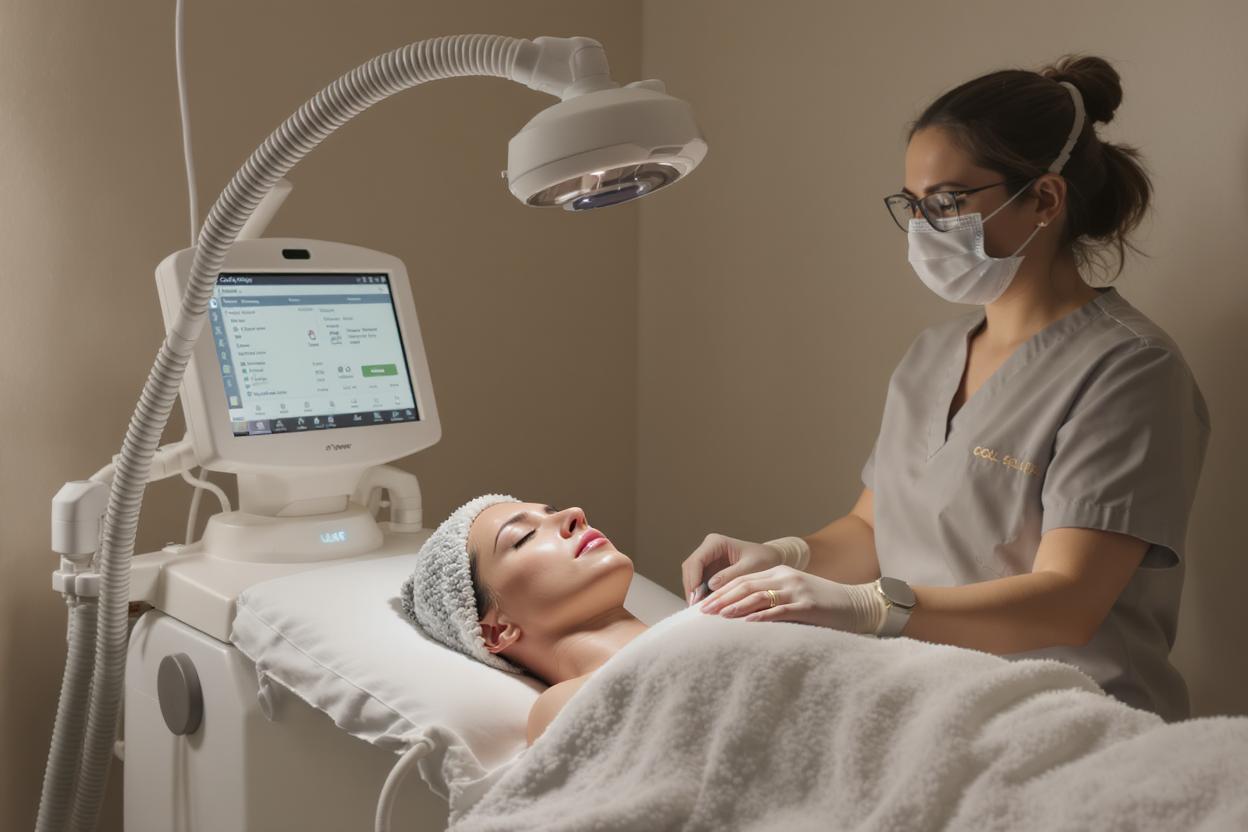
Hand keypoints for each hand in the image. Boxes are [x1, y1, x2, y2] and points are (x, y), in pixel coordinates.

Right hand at [681, 533, 784, 604]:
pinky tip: (707, 606)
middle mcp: (708, 550)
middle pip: (690, 569)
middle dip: (691, 588)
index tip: (697, 598)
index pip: (696, 561)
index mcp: (715, 543)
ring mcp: (707, 560)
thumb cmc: (764, 560)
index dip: (693, 580)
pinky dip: (701, 595)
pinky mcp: (710, 571)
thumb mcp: (750, 568)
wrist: (771, 560)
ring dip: (695, 593)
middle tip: (696, 608)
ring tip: (701, 610)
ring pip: (692, 577)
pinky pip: (699, 583)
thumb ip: (731, 575)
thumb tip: (710, 585)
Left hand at [697, 566, 883, 633]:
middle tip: (703, 610)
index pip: (744, 580)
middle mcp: (786, 578)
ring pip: (759, 596)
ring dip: (736, 606)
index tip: (704, 603)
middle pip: (746, 586)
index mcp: (781, 573)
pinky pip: (779, 610)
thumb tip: (744, 616)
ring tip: (718, 616)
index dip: (722, 590)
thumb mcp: (796, 596)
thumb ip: (773, 600)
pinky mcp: (808, 606)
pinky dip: (761, 616)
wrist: (858, 605)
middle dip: (722, 598)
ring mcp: (797, 590)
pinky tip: (747, 622)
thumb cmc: (825, 605)